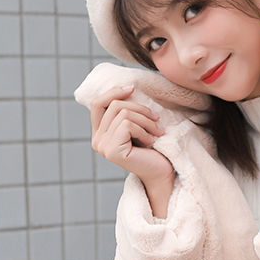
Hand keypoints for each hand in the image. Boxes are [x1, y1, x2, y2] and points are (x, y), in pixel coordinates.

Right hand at [90, 85, 174, 214]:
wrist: (162, 174)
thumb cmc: (154, 150)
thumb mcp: (137, 126)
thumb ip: (126, 112)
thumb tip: (127, 86)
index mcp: (100, 133)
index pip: (98, 103)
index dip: (114, 92)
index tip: (132, 88)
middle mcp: (97, 140)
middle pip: (114, 105)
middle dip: (140, 109)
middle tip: (157, 119)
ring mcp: (102, 146)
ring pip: (123, 113)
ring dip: (146, 120)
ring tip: (158, 131)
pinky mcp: (112, 150)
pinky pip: (127, 125)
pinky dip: (144, 130)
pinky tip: (152, 142)